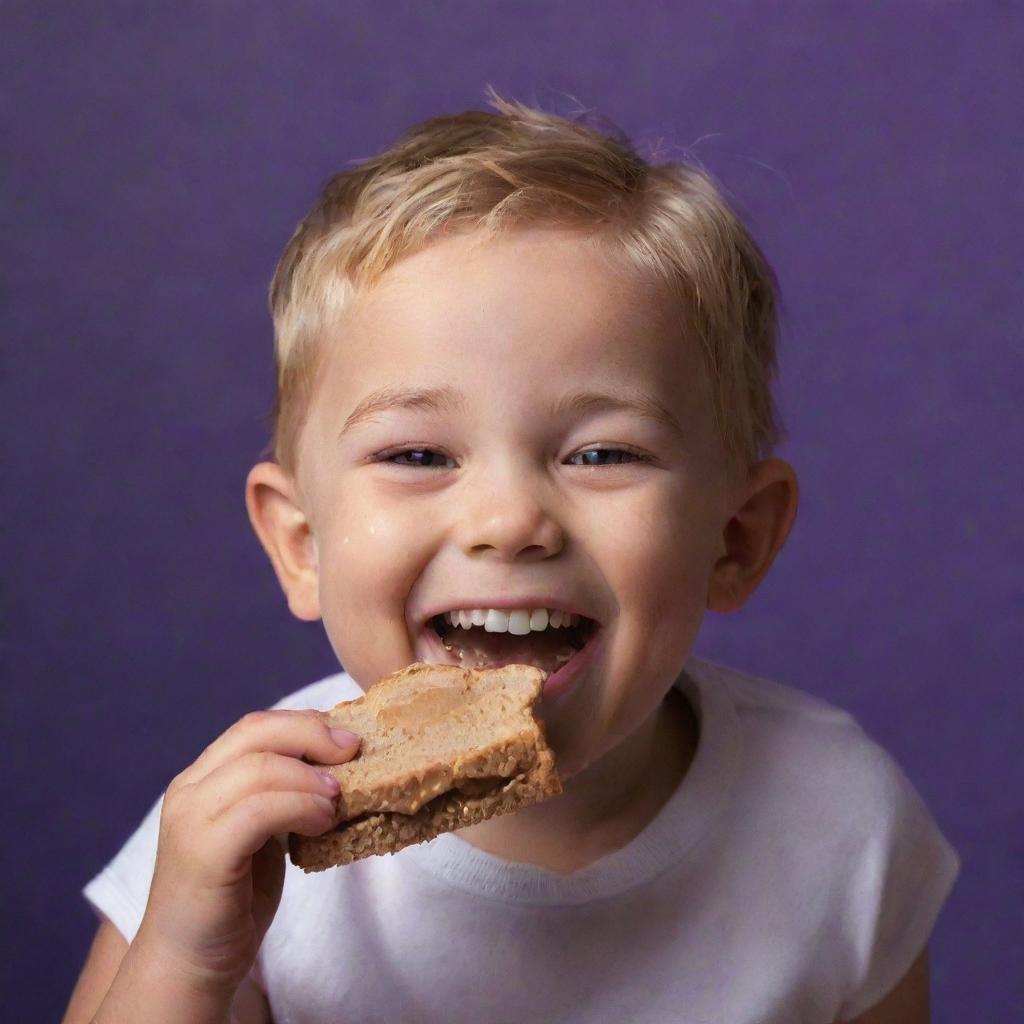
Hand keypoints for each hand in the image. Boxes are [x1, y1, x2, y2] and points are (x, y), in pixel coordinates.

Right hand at [135, 708, 359, 993]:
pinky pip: (259, 810)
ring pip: (260, 768)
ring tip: (339, 799)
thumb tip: (338, 759)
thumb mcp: (261, 829)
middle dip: (312, 735)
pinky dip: (301, 806)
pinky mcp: (204, 852)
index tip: (345, 737)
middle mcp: (190, 789)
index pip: (255, 725)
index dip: (305, 723)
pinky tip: (324, 821)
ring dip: (311, 778)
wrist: (190, 962)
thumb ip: (281, 792)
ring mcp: (191, 819)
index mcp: (202, 777)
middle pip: (256, 733)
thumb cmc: (234, 895)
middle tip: (353, 752)